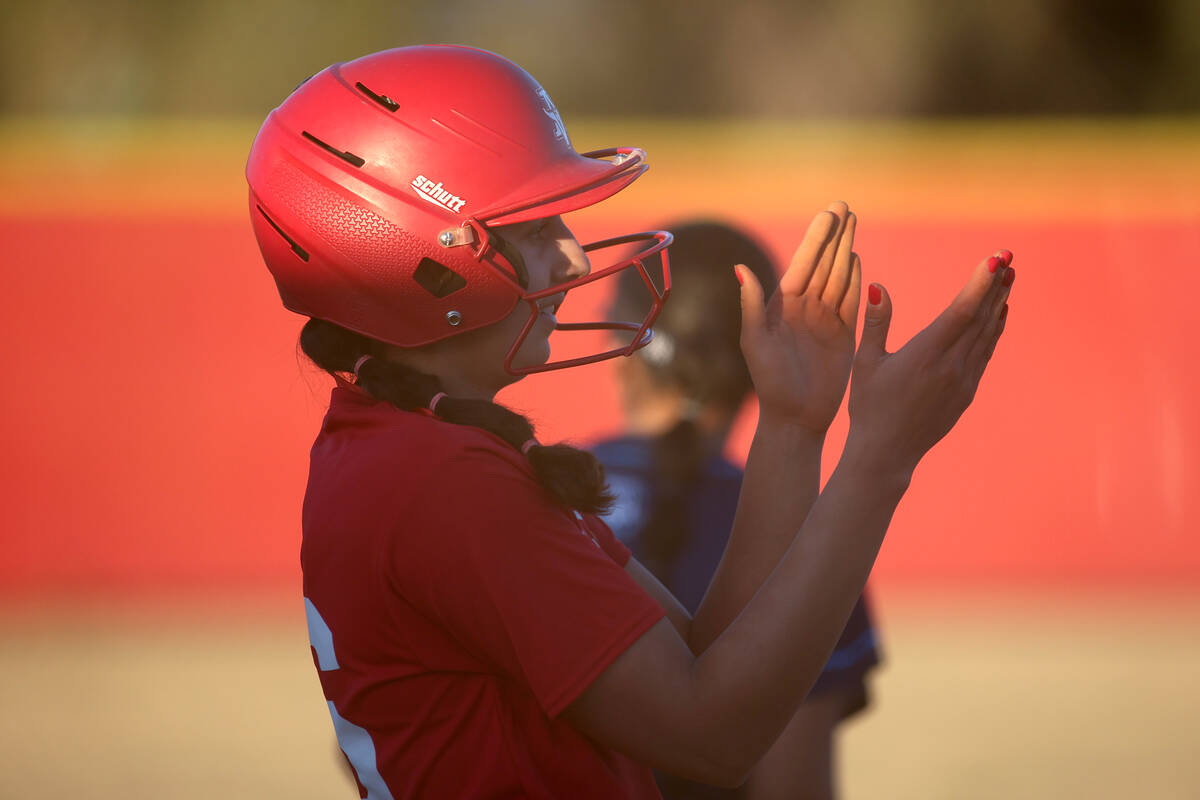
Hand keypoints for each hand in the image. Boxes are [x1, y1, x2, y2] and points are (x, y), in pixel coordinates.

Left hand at [738, 202, 861, 433]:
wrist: (795, 419)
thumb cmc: (769, 383)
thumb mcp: (756, 342)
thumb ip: (752, 304)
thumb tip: (741, 267)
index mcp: (782, 306)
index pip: (802, 264)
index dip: (816, 238)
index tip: (828, 214)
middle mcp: (805, 308)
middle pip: (824, 264)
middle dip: (835, 235)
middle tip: (844, 206)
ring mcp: (826, 321)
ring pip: (839, 277)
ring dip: (847, 250)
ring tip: (853, 223)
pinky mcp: (844, 336)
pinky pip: (852, 302)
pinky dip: (856, 281)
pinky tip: (858, 260)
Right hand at [847, 249, 1014, 474]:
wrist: (887, 452)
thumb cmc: (868, 405)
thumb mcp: (866, 363)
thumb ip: (876, 323)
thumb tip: (876, 286)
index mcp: (925, 356)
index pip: (960, 312)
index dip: (979, 284)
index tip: (994, 259)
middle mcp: (951, 367)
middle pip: (981, 318)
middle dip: (995, 285)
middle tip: (1008, 257)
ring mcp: (963, 381)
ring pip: (987, 334)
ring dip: (998, 304)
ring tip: (1008, 277)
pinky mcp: (967, 393)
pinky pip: (985, 353)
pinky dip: (994, 329)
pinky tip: (998, 313)